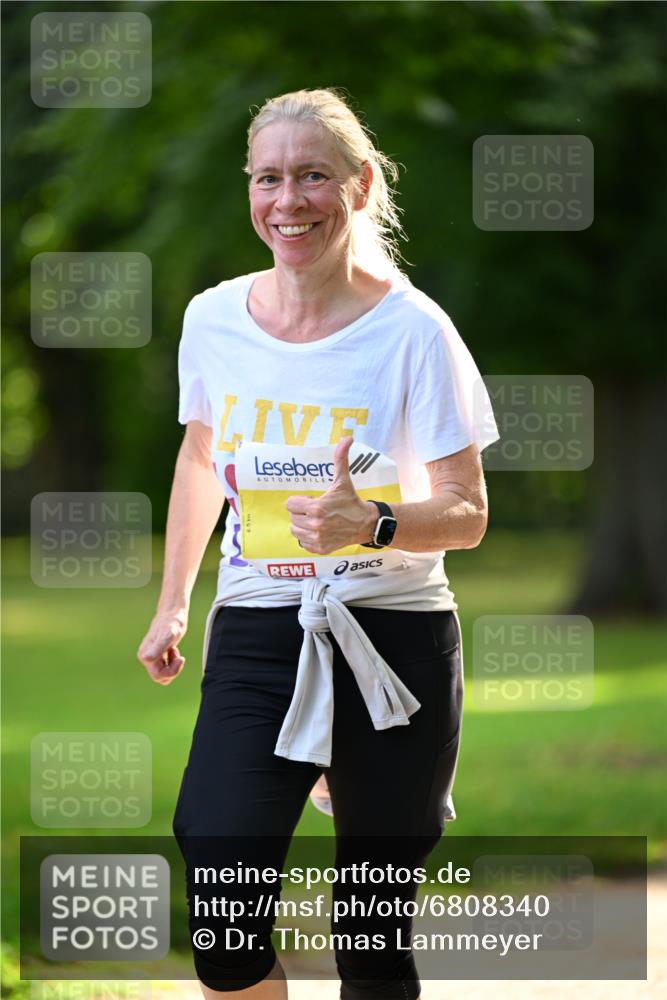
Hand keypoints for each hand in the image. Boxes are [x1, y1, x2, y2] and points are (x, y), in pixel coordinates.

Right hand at [137, 608, 187, 685]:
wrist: (172, 613)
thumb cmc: (172, 622)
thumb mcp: (169, 635)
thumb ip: (158, 647)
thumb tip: (146, 659)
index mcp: (145, 655)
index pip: (158, 675)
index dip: (172, 671)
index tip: (180, 658)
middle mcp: (145, 657)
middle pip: (160, 677)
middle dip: (173, 669)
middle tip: (179, 656)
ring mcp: (150, 656)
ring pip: (162, 674)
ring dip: (172, 666)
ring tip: (175, 651)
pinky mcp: (156, 654)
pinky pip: (164, 668)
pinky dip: (172, 662)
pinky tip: (173, 650)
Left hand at [285, 436, 375, 553]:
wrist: (365, 524)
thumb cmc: (351, 501)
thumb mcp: (343, 480)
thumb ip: (341, 459)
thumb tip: (348, 438)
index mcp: (317, 508)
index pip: (290, 504)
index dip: (299, 501)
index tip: (311, 501)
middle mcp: (315, 525)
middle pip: (292, 518)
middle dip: (301, 513)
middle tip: (316, 511)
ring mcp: (317, 539)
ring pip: (295, 531)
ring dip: (302, 525)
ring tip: (316, 521)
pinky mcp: (320, 549)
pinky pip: (303, 543)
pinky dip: (308, 538)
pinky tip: (320, 531)